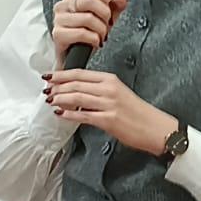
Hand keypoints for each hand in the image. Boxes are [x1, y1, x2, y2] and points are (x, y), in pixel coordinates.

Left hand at [41, 68, 177, 155]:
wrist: (155, 127)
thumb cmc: (137, 112)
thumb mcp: (119, 93)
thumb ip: (99, 90)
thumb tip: (77, 92)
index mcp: (110, 80)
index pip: (80, 73)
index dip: (61, 74)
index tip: (48, 76)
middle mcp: (108, 89)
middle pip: (76, 84)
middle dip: (57, 86)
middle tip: (45, 90)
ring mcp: (108, 104)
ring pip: (77, 97)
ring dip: (60, 99)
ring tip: (50, 101)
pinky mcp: (108, 120)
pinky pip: (83, 115)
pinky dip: (69, 115)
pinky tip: (60, 115)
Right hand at [50, 0, 127, 68]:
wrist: (72, 56)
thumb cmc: (85, 35)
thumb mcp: (103, 18)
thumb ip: (113, 7)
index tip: (110, 3)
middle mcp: (63, 5)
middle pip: (88, 0)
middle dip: (104, 13)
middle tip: (107, 23)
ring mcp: (59, 19)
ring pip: (88, 18)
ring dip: (100, 29)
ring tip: (101, 35)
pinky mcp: (58, 34)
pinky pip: (82, 33)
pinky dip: (93, 38)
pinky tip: (95, 41)